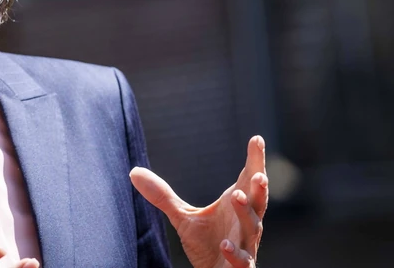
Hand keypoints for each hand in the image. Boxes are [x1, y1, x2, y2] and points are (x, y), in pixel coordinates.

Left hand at [130, 136, 267, 267]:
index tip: (257, 139)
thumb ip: (163, 195)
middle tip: (258, 173)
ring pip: (252, 227)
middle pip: (258, 202)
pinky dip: (235, 252)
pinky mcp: (240, 266)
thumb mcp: (182, 216)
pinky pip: (242, 260)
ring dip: (246, 213)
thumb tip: (133, 172)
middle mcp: (246, 223)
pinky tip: (225, 244)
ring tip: (237, 197)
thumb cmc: (207, 243)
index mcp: (236, 206)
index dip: (255, 160)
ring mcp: (245, 244)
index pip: (248, 180)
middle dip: (259, 187)